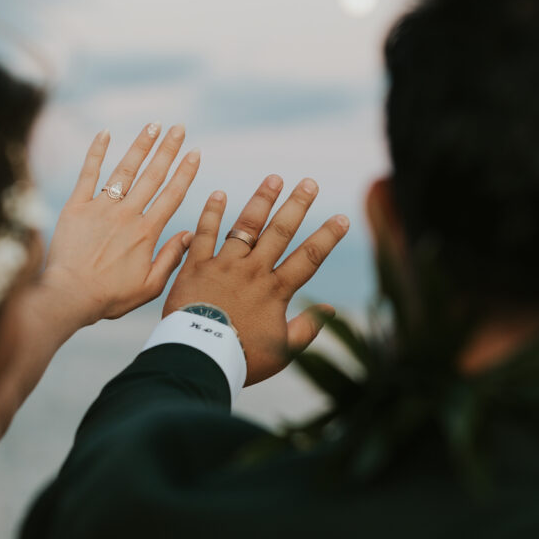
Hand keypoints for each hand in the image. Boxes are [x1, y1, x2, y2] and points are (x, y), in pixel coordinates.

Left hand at [40, 123, 199, 327]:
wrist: (69, 296)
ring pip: (125, 170)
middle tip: (179, 127)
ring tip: (153, 125)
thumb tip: (189, 234)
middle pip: (152, 176)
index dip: (185, 172)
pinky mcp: (76, 207)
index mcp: (147, 232)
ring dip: (140, 146)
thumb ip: (171, 258)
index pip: (172, 195)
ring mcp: (101, 208)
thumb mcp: (149, 286)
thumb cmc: (109, 297)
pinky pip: (88, 174)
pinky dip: (96, 152)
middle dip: (168, 149)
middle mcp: (127, 214)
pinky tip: (105, 133)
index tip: (195, 152)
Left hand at [163, 175, 348, 384]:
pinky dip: (211, 214)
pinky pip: (204, 234)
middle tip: (309, 183)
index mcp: (275, 291)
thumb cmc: (242, 359)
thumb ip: (307, 328)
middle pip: (280, 233)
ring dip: (261, 201)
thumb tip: (330, 309)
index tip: (342, 217)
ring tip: (274, 179)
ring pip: (246, 227)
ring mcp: (224, 266)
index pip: (308, 258)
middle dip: (297, 206)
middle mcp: (252, 272)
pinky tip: (219, 194)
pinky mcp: (196, 266)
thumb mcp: (283, 351)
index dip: (327, 237)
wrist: (198, 356)